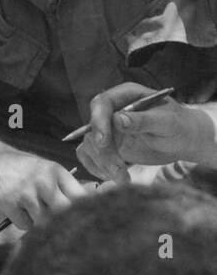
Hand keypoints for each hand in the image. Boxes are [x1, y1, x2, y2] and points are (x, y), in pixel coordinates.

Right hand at [0, 148, 85, 232]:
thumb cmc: (21, 167)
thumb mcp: (45, 169)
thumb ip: (64, 186)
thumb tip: (88, 206)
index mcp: (57, 172)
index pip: (81, 197)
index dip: (84, 211)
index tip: (81, 219)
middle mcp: (44, 181)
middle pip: (65, 212)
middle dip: (61, 219)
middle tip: (55, 220)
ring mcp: (26, 192)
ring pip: (44, 222)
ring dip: (39, 221)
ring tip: (32, 210)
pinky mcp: (9, 203)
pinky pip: (25, 225)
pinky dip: (23, 222)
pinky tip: (18, 210)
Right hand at [77, 82, 214, 179]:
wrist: (184, 140)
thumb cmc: (179, 126)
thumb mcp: (167, 122)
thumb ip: (143, 120)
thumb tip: (117, 119)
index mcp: (126, 96)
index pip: (102, 104)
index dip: (98, 122)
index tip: (102, 142)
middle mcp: (112, 110)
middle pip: (93, 128)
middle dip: (103, 150)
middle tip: (119, 169)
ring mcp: (108, 129)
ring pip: (90, 145)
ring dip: (103, 163)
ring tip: (123, 178)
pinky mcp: (108, 145)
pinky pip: (91, 155)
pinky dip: (98, 168)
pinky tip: (113, 177)